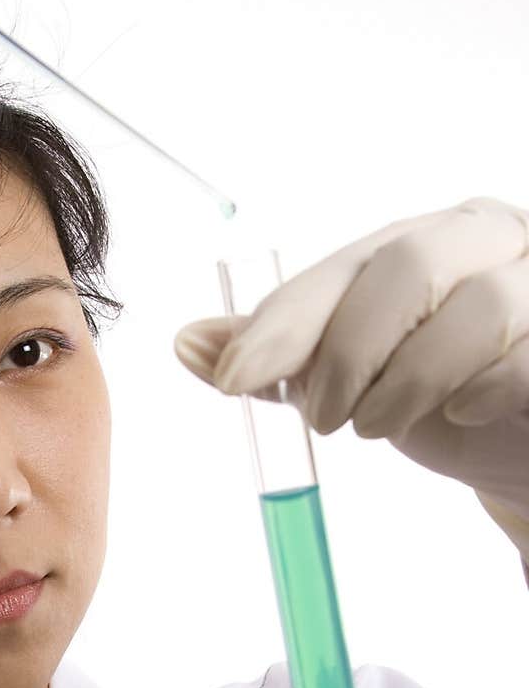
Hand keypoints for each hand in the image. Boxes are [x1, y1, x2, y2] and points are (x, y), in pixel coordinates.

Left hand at [173, 196, 528, 565]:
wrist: (525, 447)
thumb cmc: (442, 398)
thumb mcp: (353, 379)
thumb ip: (283, 361)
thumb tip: (191, 342)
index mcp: (422, 240)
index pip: (342, 268)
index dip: (282, 323)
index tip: (230, 378)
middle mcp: (484, 241)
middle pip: (406, 267)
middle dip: (347, 352)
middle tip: (324, 416)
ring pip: (475, 308)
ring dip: (409, 381)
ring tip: (381, 425)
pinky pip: (521, 356)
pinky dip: (476, 392)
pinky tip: (459, 415)